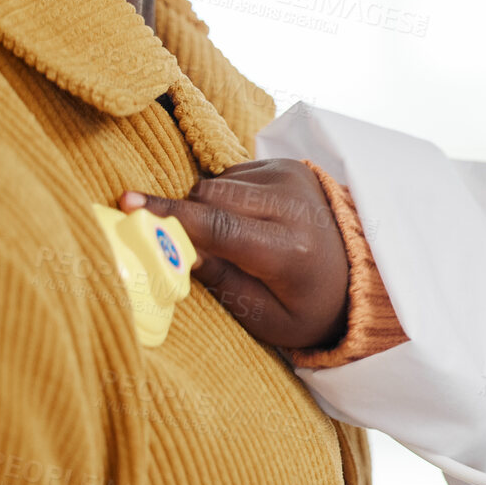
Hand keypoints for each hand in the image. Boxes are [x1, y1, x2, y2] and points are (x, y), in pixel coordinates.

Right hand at [119, 158, 348, 349]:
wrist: (359, 274)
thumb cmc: (308, 306)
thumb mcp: (267, 318)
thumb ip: (221, 282)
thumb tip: (175, 249)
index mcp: (291, 251)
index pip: (219, 226)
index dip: (169, 216)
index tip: (127, 204)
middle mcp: (294, 206)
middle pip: (210, 196)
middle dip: (186, 218)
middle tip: (182, 246)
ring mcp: (294, 178)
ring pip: (217, 183)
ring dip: (208, 210)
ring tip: (235, 243)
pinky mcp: (289, 166)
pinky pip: (232, 175)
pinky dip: (226, 199)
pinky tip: (249, 223)